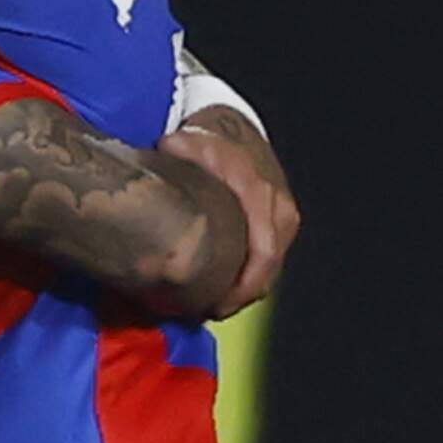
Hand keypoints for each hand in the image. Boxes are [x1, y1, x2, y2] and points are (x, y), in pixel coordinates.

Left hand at [169, 108, 295, 307]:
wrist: (237, 130)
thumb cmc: (210, 143)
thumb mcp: (188, 143)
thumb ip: (175, 153)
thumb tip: (158, 163)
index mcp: (258, 193)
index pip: (263, 252)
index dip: (243, 287)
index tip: (218, 305)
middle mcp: (278, 206)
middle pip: (268, 267)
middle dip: (241, 296)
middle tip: (209, 312)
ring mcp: (284, 215)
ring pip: (271, 267)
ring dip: (245, 289)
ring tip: (214, 304)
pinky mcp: (283, 222)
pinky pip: (270, 258)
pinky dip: (251, 276)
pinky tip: (226, 286)